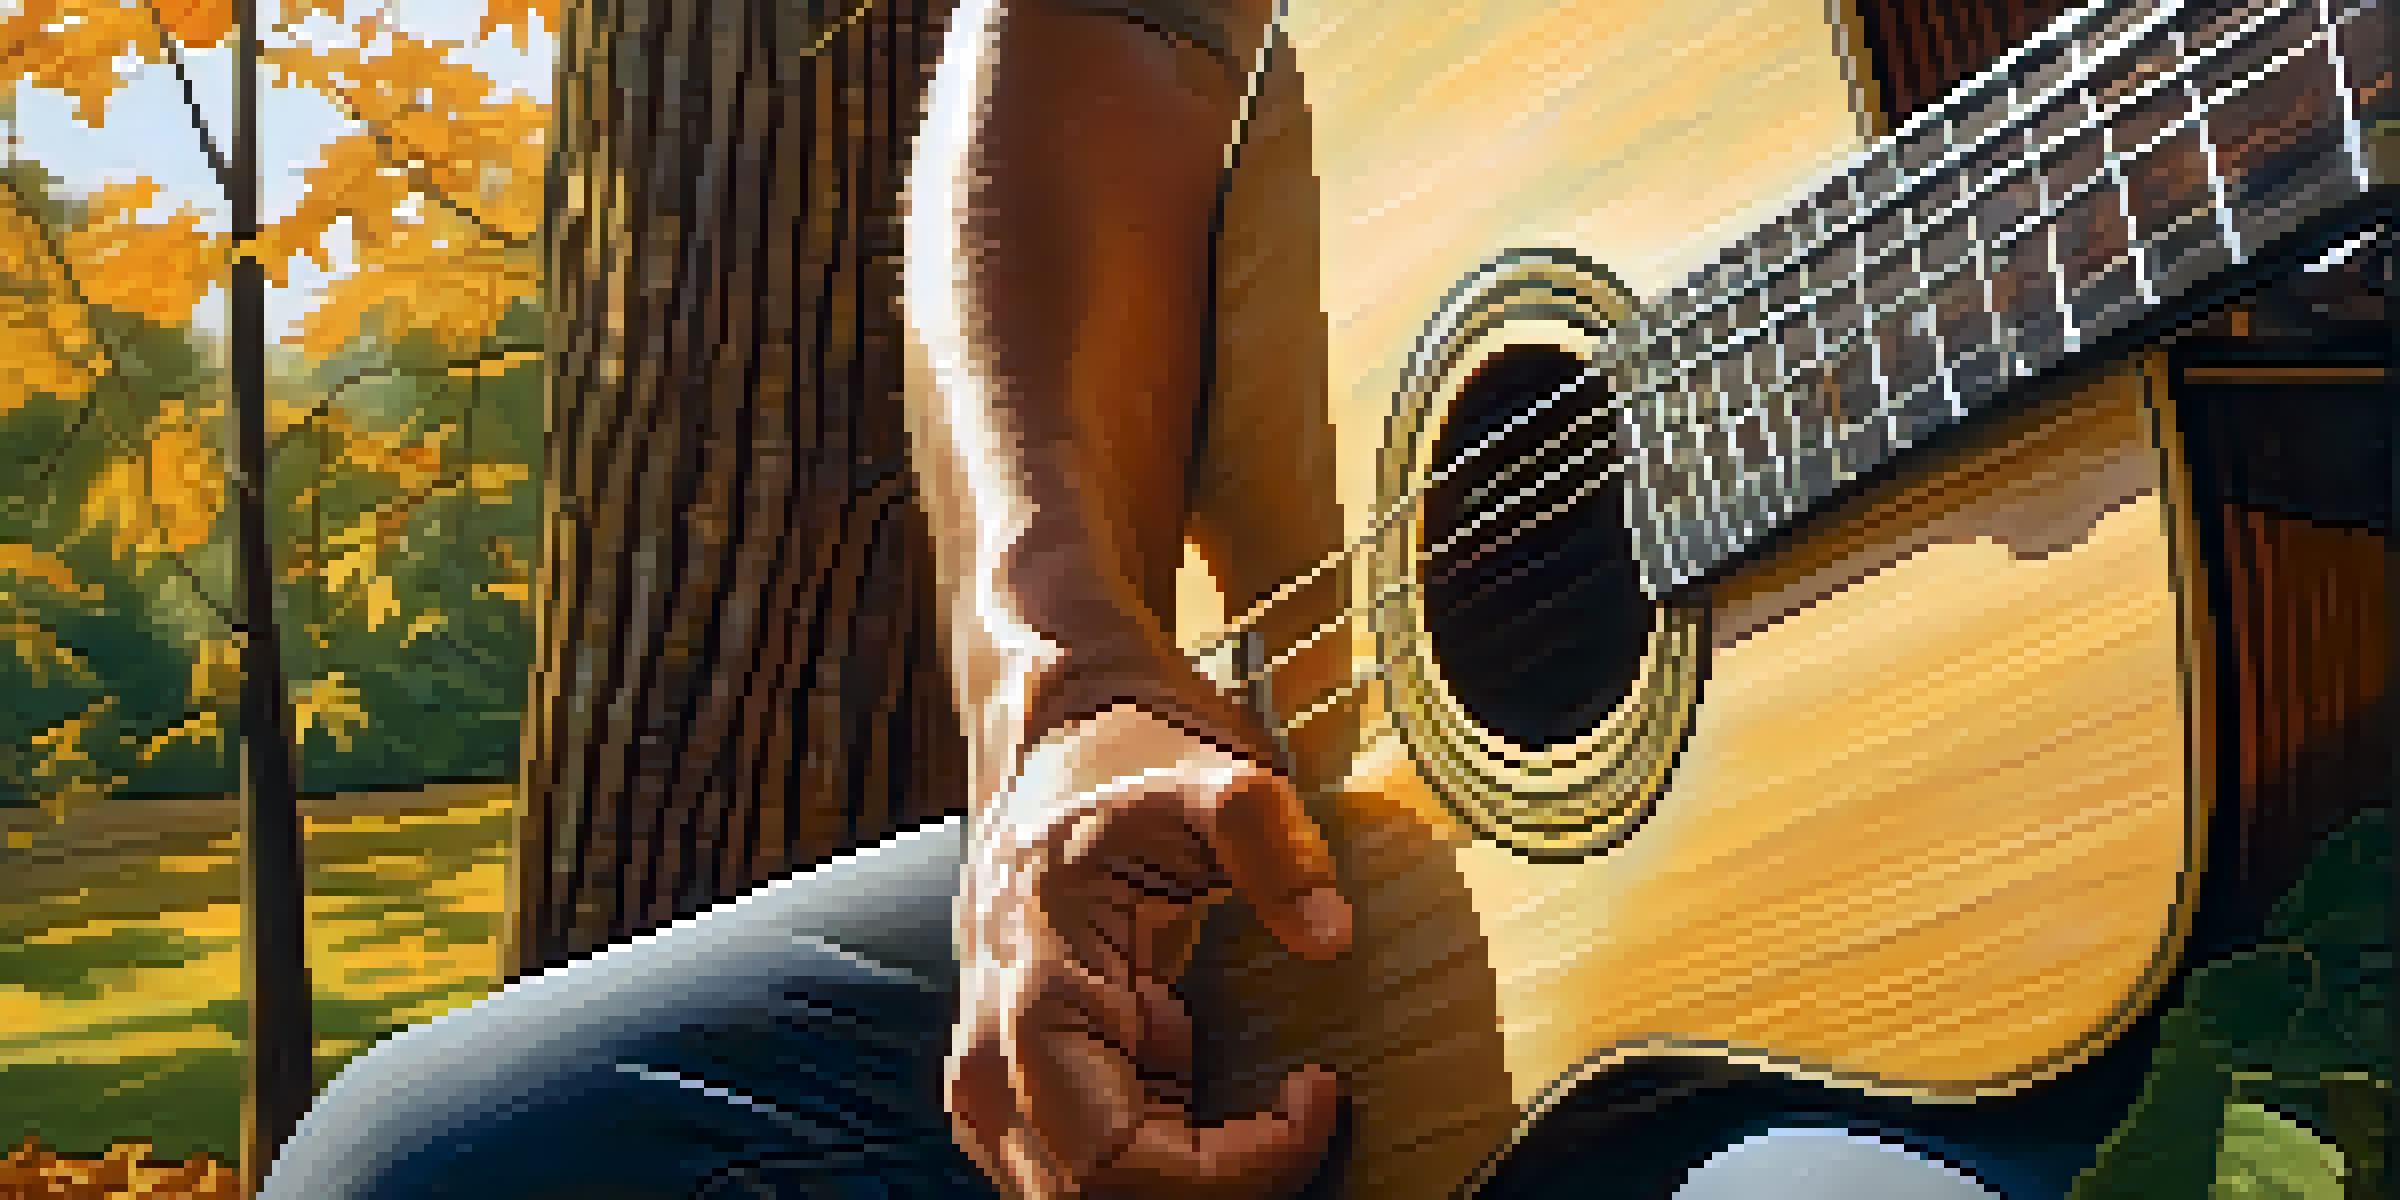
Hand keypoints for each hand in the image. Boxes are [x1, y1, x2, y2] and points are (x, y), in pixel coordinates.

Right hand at [948, 703, 1354, 1198]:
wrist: (1056, 740)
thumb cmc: (1130, 761)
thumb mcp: (1212, 778)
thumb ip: (1272, 842)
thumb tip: (1328, 935)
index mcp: (1037, 994)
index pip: (1115, 1162)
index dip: (1231, 1170)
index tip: (1318, 1092)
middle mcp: (994, 1057)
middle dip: (1215, 1188)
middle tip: (1301, 1117)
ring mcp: (999, 1077)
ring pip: (1080, 1198)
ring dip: (1185, 1180)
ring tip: (1266, 1111)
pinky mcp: (1027, 1083)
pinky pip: (1086, 1168)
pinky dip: (1164, 1163)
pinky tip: (1218, 1099)